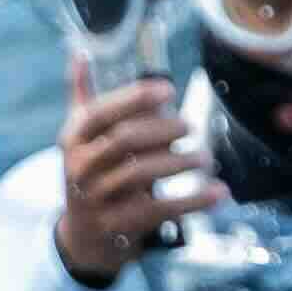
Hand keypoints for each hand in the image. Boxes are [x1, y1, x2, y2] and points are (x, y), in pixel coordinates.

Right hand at [49, 60, 217, 285]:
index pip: (101, 112)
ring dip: (179, 163)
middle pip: (124, 141)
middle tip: (191, 126)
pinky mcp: (119, 226)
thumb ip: (83, 97)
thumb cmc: (91, 175)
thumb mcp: (80, 138)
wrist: (83, 237)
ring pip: (141, 174)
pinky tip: (218, 192)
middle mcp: (80, 167)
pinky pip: (160, 209)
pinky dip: (193, 200)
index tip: (168, 89)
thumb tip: (80, 53)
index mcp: (73, 139)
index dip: (135, 98)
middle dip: (162, 130)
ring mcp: (97, 199)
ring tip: (205, 157)